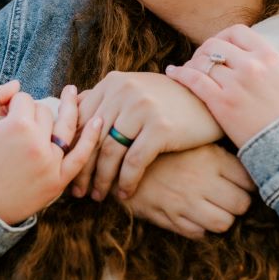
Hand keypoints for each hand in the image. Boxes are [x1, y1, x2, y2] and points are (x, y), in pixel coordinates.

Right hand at [0, 81, 102, 224]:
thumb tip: (17, 84)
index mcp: (17, 125)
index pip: (24, 100)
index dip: (12, 105)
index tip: (2, 117)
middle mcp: (38, 142)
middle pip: (43, 112)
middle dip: (31, 114)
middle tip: (16, 126)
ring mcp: (51, 162)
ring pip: (64, 127)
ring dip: (71, 108)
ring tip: (73, 93)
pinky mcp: (58, 181)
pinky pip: (81, 156)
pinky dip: (92, 138)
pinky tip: (99, 120)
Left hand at [71, 71, 219, 201]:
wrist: (209, 101)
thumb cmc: (167, 101)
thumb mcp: (135, 91)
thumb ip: (106, 100)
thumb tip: (72, 115)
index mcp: (112, 83)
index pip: (82, 120)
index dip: (73, 149)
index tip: (68, 171)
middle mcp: (123, 91)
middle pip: (92, 138)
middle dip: (82, 169)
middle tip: (78, 191)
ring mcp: (142, 108)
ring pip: (110, 152)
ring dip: (102, 179)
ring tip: (99, 196)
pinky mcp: (160, 127)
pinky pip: (134, 162)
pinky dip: (127, 181)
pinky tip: (125, 194)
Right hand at [124, 146, 254, 237]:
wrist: (118, 157)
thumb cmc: (159, 147)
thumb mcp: (190, 141)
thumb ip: (217, 154)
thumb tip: (246, 162)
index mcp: (210, 158)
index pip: (249, 181)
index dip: (249, 185)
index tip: (242, 183)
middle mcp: (201, 181)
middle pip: (241, 205)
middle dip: (238, 204)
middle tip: (230, 197)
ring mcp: (185, 201)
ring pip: (223, 223)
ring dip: (221, 219)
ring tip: (213, 208)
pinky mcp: (168, 217)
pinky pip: (197, 233)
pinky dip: (199, 229)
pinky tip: (192, 215)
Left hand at [165, 23, 278, 148]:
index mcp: (270, 57)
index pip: (237, 31)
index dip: (224, 36)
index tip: (220, 46)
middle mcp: (250, 66)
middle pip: (215, 44)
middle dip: (206, 50)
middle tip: (201, 60)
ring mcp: (234, 84)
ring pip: (202, 61)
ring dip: (193, 63)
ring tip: (189, 69)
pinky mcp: (221, 104)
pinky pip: (193, 80)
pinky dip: (180, 74)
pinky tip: (173, 73)